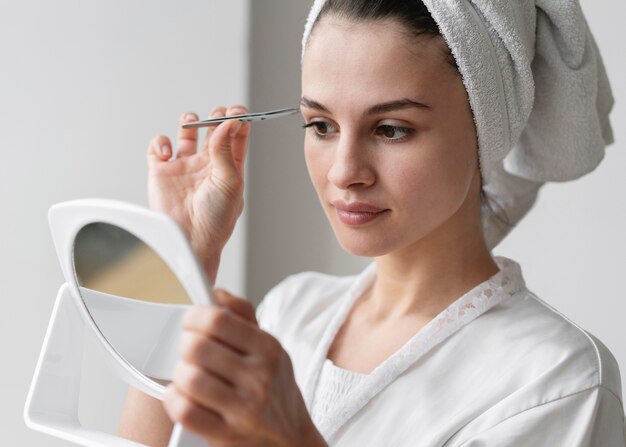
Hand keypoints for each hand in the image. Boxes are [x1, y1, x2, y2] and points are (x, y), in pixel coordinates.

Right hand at [147, 106, 250, 282]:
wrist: (190, 239)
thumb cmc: (216, 219)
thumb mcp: (229, 182)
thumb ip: (226, 150)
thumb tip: (230, 122)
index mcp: (228, 167)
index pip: (236, 136)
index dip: (237, 120)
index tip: (237, 111)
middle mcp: (207, 164)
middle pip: (213, 129)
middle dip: (216, 116)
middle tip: (217, 115)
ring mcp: (185, 166)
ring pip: (187, 132)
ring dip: (189, 120)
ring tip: (191, 121)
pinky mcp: (161, 171)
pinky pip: (159, 147)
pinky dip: (161, 142)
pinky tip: (168, 153)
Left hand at [163, 290, 326, 446]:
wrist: (291, 439)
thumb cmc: (275, 390)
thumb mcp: (269, 348)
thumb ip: (243, 316)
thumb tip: (216, 293)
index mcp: (268, 349)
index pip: (217, 320)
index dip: (195, 317)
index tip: (192, 321)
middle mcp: (259, 377)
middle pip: (197, 347)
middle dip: (185, 346)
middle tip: (191, 351)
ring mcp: (244, 409)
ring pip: (188, 379)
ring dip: (180, 375)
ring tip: (189, 375)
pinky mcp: (227, 435)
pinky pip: (185, 411)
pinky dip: (175, 400)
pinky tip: (184, 396)